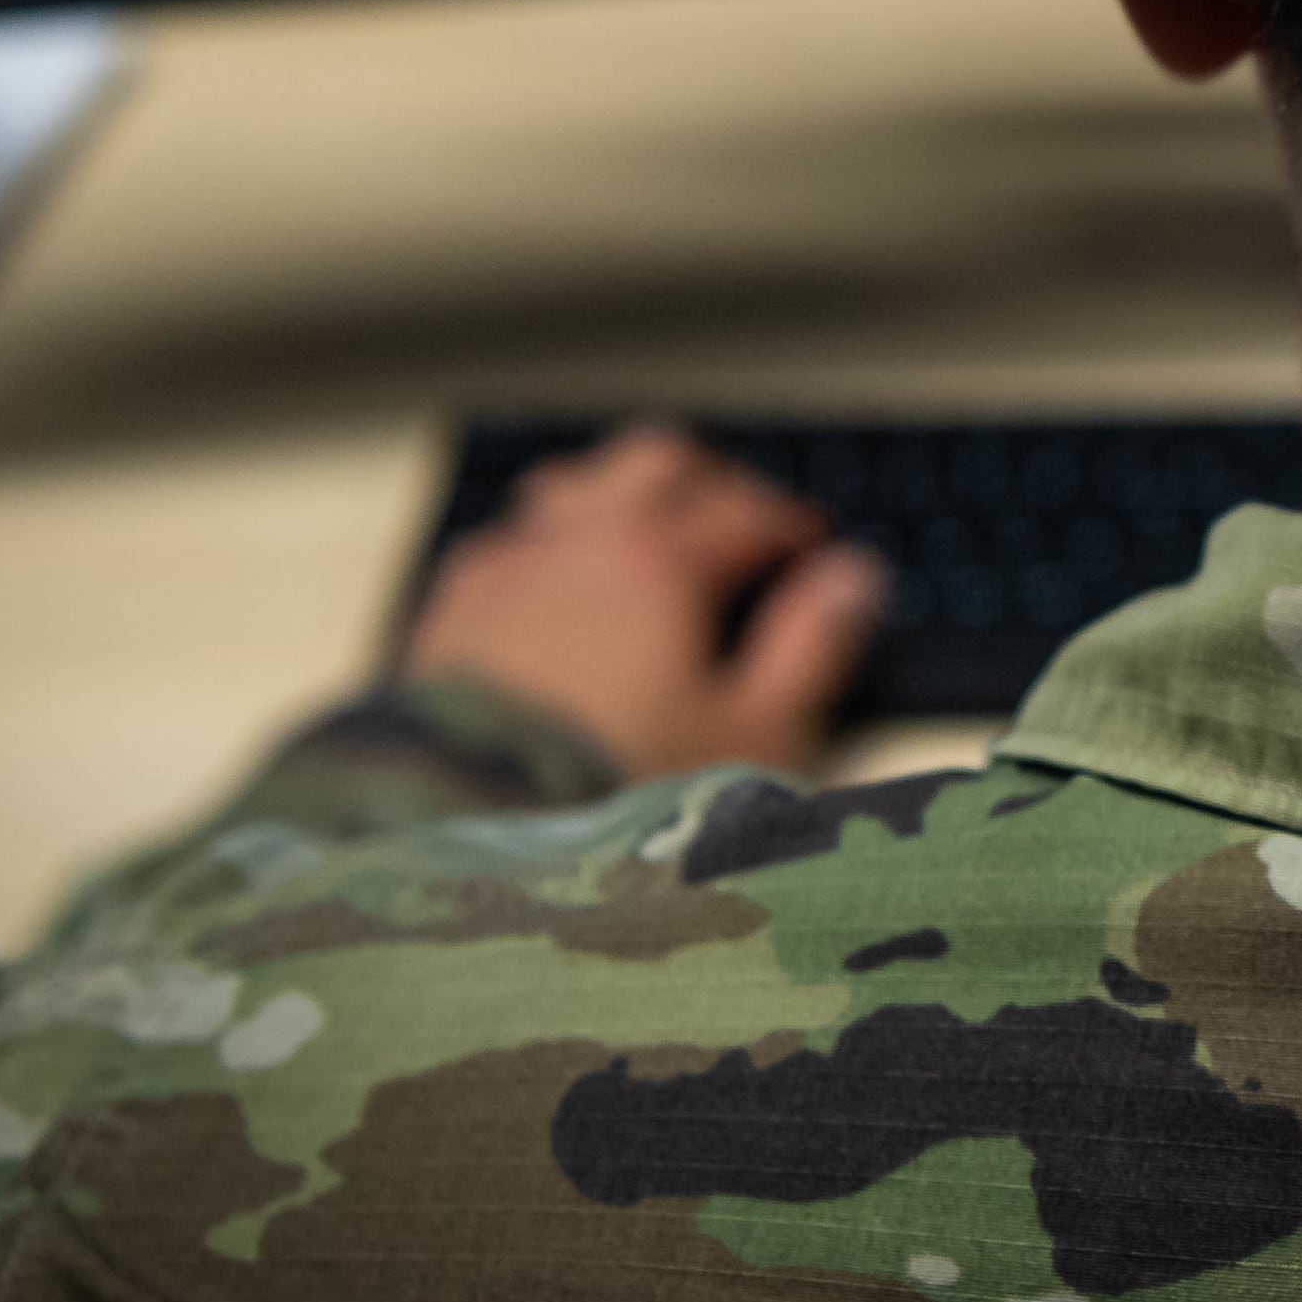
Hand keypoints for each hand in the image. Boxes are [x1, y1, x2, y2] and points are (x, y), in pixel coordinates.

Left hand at [399, 425, 885, 778]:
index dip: (791, 524)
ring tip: (647, 532)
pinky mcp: (448, 614)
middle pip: (658, 463)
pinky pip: (506, 543)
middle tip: (742, 515)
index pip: (747, 510)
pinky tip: (557, 589)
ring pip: (573, 487)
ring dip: (621, 495)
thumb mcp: (753, 733)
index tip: (812, 544)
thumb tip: (853, 580)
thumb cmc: (616, 793)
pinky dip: (548, 547)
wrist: (469, 838)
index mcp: (661, 560)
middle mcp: (578, 544)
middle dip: (712, 480)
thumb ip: (811, 646)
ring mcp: (506, 571)